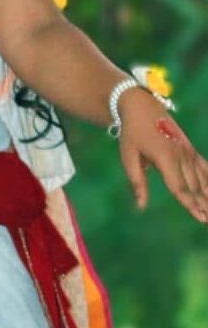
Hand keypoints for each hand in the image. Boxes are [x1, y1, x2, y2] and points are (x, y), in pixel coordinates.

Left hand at [118, 87, 207, 223]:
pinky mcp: (189, 147)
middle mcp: (180, 154)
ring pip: (201, 177)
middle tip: (207, 220)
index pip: (179, 186)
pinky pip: (203, 165)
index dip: (189, 203)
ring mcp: (187, 150)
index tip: (199, 217)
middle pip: (193, 185)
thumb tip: (140, 206)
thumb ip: (137, 181)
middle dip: (202, 204)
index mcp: (164, 157)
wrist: (141, 106)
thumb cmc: (132, 133)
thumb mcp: (128, 156)